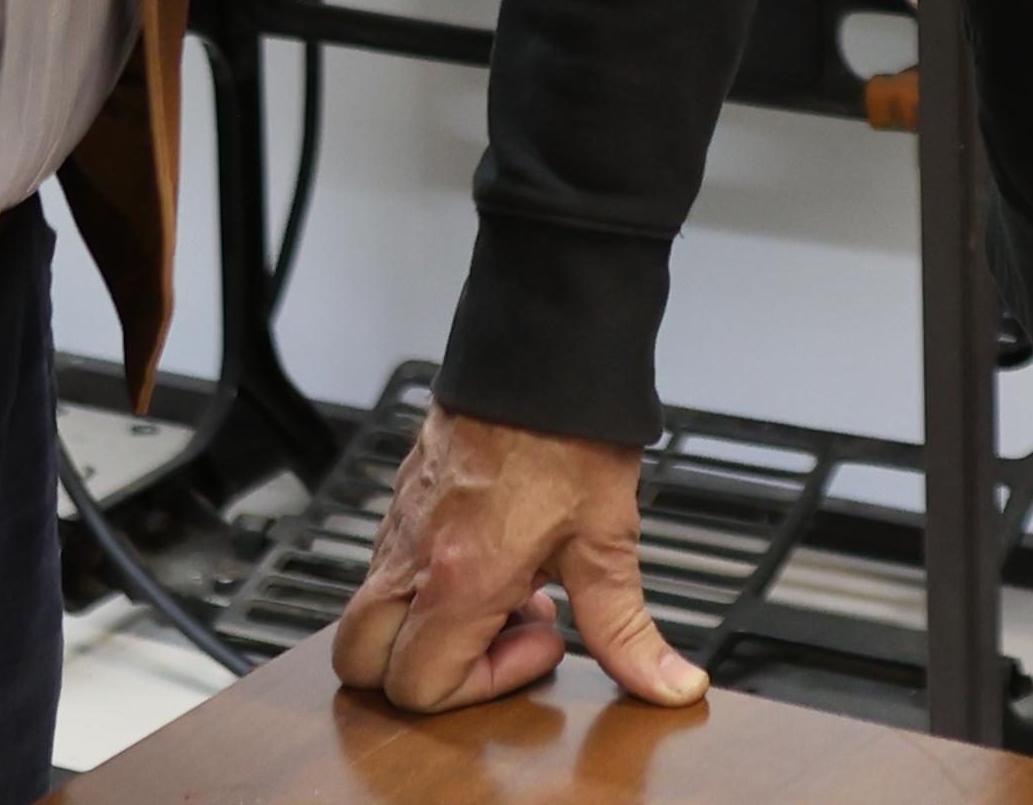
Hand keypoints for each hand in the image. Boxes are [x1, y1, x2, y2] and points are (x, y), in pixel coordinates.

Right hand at [331, 407, 703, 713]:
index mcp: (458, 578)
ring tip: (503, 590)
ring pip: (368, 613)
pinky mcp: (403, 497)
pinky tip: (490, 554)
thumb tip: (671, 687)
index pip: (417, 686)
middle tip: (500, 634)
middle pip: (361, 662)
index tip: (541, 638)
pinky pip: (386, 566)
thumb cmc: (572, 434)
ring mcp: (399, 524)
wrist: (544, 345)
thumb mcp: (607, 541)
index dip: (480, 687)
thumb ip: (627, 630)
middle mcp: (412, 556)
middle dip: (425, 673)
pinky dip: (425, 585)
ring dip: (428, 626)